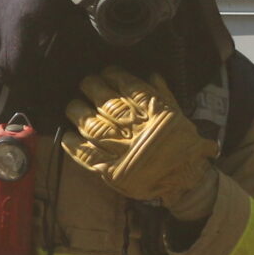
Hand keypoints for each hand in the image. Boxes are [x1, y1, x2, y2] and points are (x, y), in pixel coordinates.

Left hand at [61, 69, 215, 216]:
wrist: (186, 182)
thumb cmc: (184, 148)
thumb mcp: (179, 118)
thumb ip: (164, 96)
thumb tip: (150, 74)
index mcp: (159, 117)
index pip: (133, 89)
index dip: (116, 77)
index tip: (107, 72)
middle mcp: (140, 132)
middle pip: (109, 105)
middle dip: (93, 89)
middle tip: (86, 82)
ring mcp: (125, 152)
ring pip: (95, 127)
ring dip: (79, 114)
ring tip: (72, 106)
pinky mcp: (114, 172)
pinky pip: (88, 155)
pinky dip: (75, 145)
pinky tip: (67, 135)